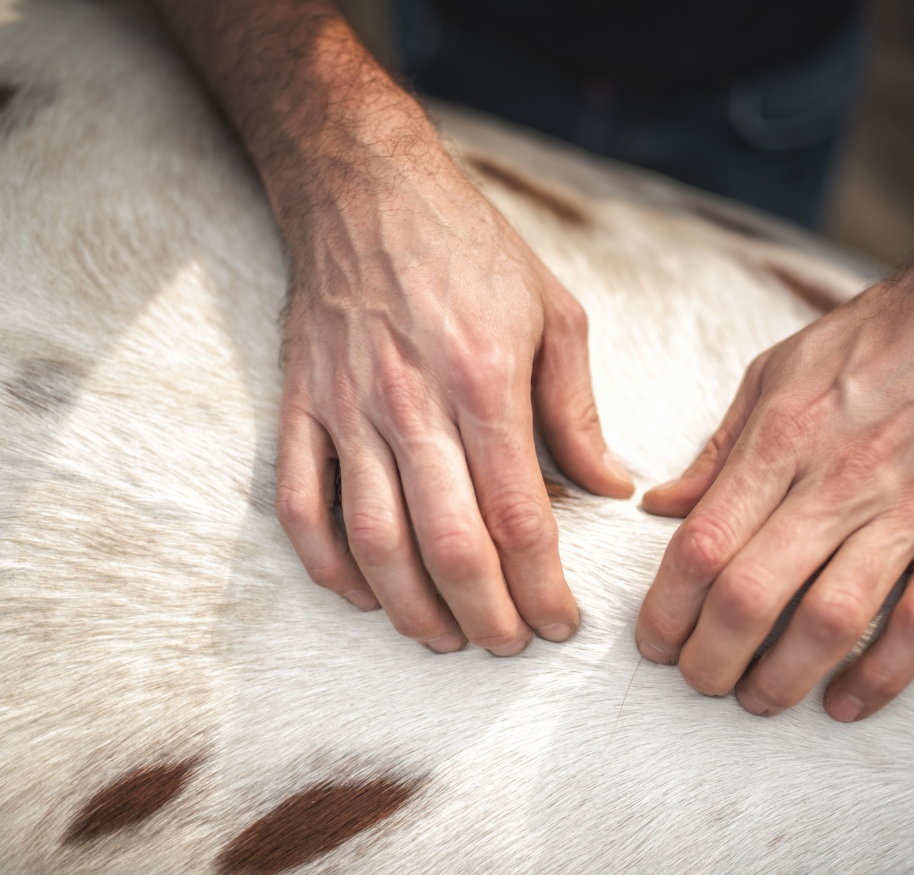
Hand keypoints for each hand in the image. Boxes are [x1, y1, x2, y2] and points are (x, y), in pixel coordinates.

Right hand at [275, 129, 632, 654]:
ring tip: (444, 639)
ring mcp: (346, 411)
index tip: (561, 623)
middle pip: (448, 545)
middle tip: (510, 645)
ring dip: (411, 607)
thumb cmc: (470, 251)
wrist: (367, 191)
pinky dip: (326, 566)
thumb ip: (578, 412)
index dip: (543, 586)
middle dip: (485, 616)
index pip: (518, 517)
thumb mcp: (553, 314)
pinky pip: (301, 507)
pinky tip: (362, 595)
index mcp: (484, 383)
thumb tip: (613, 488)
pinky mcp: (300, 409)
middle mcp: (411, 405)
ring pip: (373, 541)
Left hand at [635, 249, 913, 719]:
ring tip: (757, 698)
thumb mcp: (775, 372)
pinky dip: (885, 674)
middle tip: (696, 679)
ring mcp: (912, 509)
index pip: (702, 545)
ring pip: (832, 620)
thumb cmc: (875, 339)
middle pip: (751, 594)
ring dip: (783, 677)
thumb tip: (660, 506)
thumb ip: (718, 451)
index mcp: (781, 439)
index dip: (665, 609)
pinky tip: (847, 701)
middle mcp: (840, 481)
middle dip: (710, 656)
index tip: (654, 640)